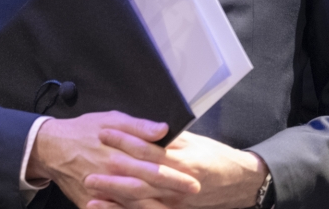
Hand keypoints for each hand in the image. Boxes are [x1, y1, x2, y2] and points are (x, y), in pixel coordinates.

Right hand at [25, 112, 199, 207]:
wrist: (51, 148)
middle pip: (148, 189)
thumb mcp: (110, 118)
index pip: (153, 167)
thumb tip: (163, 130)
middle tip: (193, 193)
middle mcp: (111, 176)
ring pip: (134, 206)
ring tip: (174, 207)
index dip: (174, 175)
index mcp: (118, 154)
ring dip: (155, 207)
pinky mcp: (92, 204)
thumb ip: (138, 126)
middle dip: (172, 193)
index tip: (193, 179)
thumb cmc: (83, 131)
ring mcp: (102, 193)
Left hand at [92, 129, 264, 208]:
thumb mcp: (193, 140)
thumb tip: (147, 127)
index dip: (124, 141)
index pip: (148, 149)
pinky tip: (107, 207)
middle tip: (90, 170)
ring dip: (115, 199)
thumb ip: (169, 137)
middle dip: (114, 176)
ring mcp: (176, 202)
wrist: (238, 182)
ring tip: (92, 192)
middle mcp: (178, 184)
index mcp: (182, 160)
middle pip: (141, 180)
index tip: (103, 133)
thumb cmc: (213, 157)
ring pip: (142, 202)